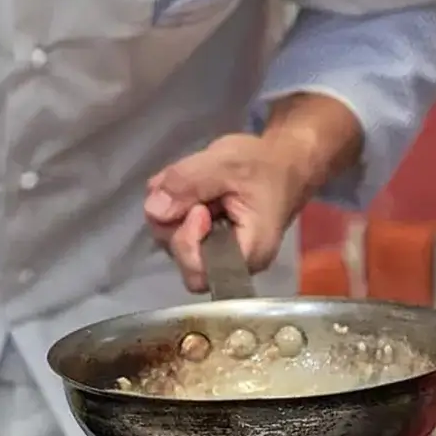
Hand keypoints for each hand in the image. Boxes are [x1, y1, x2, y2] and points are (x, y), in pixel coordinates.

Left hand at [144, 134, 304, 293]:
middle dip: (176, 219)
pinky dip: (171, 203)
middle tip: (194, 187)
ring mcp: (212, 252)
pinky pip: (172, 227)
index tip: (199, 208)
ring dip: (171, 207)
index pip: (198, 273)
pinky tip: (189, 184)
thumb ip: (188, 184)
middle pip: (179, 257)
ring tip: (194, 181)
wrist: (282, 163)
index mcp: (247, 254)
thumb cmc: (263, 165)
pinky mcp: (202, 238)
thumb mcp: (226, 163)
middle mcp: (228, 263)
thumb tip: (153, 209)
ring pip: (170, 240)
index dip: (187, 242)